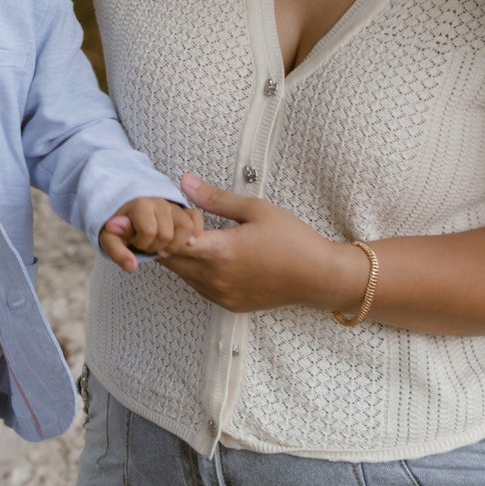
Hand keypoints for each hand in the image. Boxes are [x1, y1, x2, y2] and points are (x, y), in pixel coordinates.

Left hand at [98, 197, 204, 273]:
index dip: (141, 243)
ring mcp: (174, 205)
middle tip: (145, 245)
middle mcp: (160, 201)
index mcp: (140, 204)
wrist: (124, 213)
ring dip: (176, 244)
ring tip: (162, 247)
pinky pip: (196, 219)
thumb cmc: (118, 227)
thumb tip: (132, 266)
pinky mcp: (184, 209)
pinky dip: (194, 233)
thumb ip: (117, 251)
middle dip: (155, 247)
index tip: (133, 242)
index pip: (149, 231)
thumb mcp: (110, 239)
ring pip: (186, 227)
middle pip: (167, 234)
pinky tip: (183, 243)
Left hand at [146, 174, 371, 314]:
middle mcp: (215, 278)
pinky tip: (210, 254)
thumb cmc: (292, 239)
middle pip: (170, 260)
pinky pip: (198, 286)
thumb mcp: (256, 210)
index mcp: (220, 252)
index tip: (173, 211)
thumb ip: (215, 198)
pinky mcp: (228, 304)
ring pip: (182, 274)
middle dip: (167, 239)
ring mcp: (220, 295)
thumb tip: (184, 181)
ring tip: (196, 235)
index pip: (170, 242)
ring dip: (180, 255)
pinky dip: (195, 270)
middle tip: (179, 220)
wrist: (319, 277)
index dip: (166, 225)